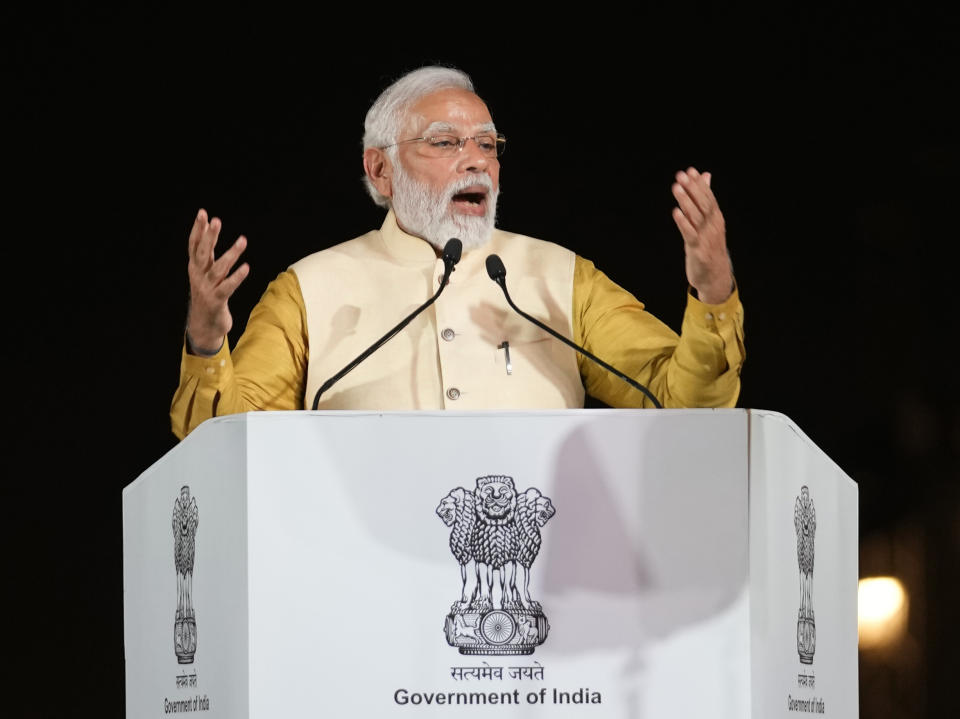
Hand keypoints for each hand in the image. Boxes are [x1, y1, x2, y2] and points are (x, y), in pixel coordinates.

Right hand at [185, 208, 248, 352]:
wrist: (203, 325)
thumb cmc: (207, 295)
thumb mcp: (204, 274)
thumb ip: (207, 255)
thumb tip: (209, 231)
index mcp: (195, 268)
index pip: (194, 245)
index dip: (198, 229)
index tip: (203, 213)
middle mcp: (198, 276)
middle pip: (203, 253)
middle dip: (210, 236)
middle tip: (216, 220)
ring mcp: (206, 289)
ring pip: (218, 268)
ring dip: (231, 254)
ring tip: (242, 240)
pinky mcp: (216, 301)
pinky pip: (227, 287)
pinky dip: (237, 277)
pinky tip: (246, 267)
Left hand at [671, 167, 732, 303]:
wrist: (715, 276)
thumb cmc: (709, 246)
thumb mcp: (709, 222)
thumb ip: (705, 199)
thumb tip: (705, 175)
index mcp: (716, 218)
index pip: (708, 197)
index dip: (699, 184)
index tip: (690, 170)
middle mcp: (713, 225)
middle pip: (702, 204)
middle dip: (692, 189)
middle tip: (681, 175)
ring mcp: (706, 237)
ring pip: (695, 216)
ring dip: (685, 201)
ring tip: (676, 187)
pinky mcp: (697, 250)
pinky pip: (689, 233)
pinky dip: (683, 222)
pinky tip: (675, 212)